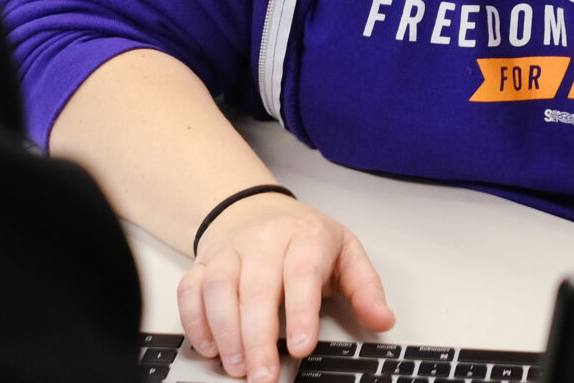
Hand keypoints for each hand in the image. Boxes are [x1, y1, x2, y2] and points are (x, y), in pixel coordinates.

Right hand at [179, 193, 393, 382]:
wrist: (255, 207)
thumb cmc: (304, 237)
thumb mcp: (345, 252)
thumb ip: (365, 288)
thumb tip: (383, 319)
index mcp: (305, 237)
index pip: (301, 274)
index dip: (300, 313)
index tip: (302, 347)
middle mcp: (264, 240)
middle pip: (257, 289)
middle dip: (258, 338)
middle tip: (263, 376)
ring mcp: (229, 250)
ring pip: (219, 289)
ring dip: (225, 333)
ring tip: (238, 367)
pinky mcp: (203, 263)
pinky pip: (190, 291)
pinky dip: (195, 322)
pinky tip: (210, 347)